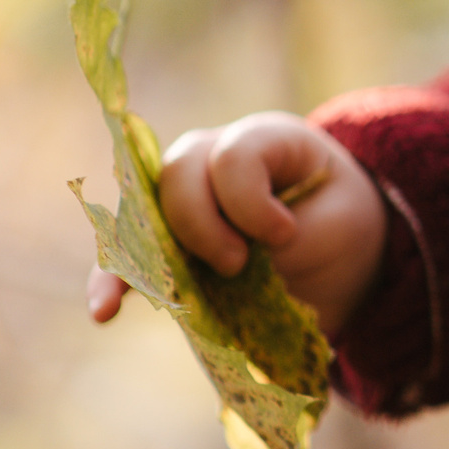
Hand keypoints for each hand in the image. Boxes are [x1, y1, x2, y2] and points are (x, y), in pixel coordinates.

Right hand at [85, 112, 387, 337]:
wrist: (344, 250)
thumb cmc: (342, 224)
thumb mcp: (336, 225)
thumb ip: (283, 239)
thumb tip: (225, 267)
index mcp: (266, 139)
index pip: (234, 155)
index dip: (250, 200)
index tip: (284, 235)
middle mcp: (215, 156)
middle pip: (179, 174)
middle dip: (199, 224)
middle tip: (236, 266)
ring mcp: (188, 195)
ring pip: (144, 210)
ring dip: (133, 255)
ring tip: (113, 303)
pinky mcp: (172, 238)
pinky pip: (132, 252)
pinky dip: (116, 278)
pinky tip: (104, 309)